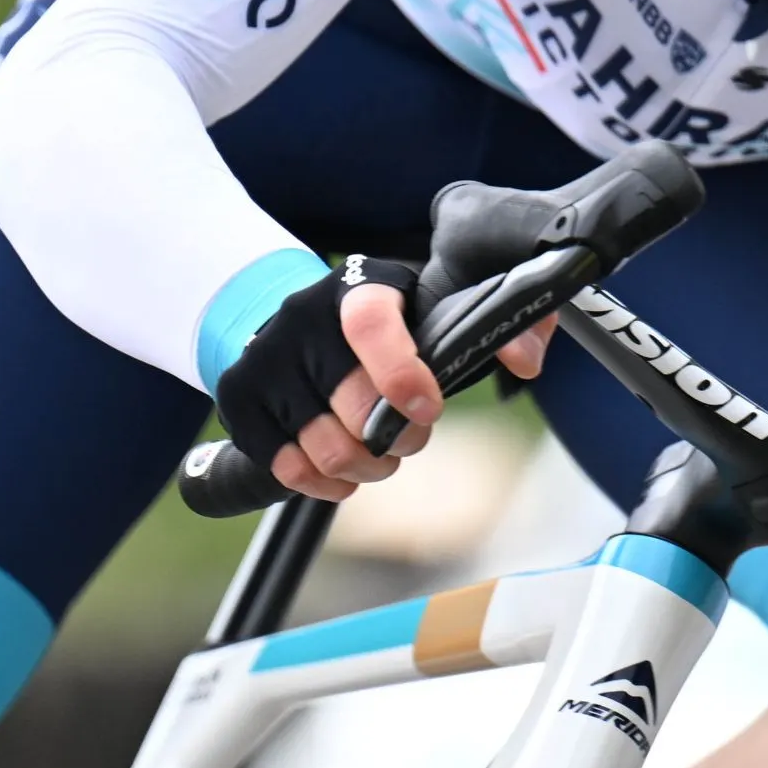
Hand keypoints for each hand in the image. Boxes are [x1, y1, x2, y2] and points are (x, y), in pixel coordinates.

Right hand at [270, 288, 559, 502]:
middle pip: (354, 403)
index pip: (372, 323)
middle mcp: (302, 316)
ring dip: (364, 467)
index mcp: (358, 286)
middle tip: (409, 436)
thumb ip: (497, 325)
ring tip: (375, 456)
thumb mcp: (432, 308)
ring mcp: (264, 359)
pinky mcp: (239, 400)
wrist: (282, 315)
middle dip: (397, 438)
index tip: (429, 408)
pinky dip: (320, 481)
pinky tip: (338, 471)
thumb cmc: (381, 325)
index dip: (402, 371)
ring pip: (324, 445)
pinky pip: (286, 465)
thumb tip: (528, 360)